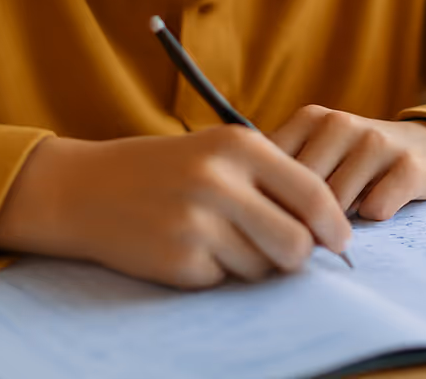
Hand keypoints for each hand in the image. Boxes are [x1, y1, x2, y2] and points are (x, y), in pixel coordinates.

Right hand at [0, 127, 351, 289]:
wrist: (85, 189)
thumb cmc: (164, 169)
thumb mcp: (218, 152)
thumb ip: (272, 179)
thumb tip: (329, 228)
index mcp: (238, 145)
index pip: (312, 193)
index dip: (334, 224)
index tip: (339, 241)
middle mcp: (219, 181)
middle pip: (296, 244)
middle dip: (297, 256)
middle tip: (283, 252)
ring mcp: (196, 223)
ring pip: (263, 268)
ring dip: (253, 264)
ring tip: (220, 240)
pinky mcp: (178, 260)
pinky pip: (226, 281)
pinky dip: (218, 273)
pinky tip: (191, 249)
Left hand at [270, 106, 425, 220]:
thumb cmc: (359, 160)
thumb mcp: (319, 153)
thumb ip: (284, 171)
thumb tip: (248, 210)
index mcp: (310, 119)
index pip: (273, 170)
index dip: (274, 204)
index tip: (281, 222)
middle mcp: (340, 123)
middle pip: (303, 192)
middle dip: (307, 219)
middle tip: (317, 231)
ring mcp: (375, 142)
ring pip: (337, 204)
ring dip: (342, 221)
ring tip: (351, 214)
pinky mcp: (408, 164)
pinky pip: (376, 208)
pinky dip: (374, 217)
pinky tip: (379, 208)